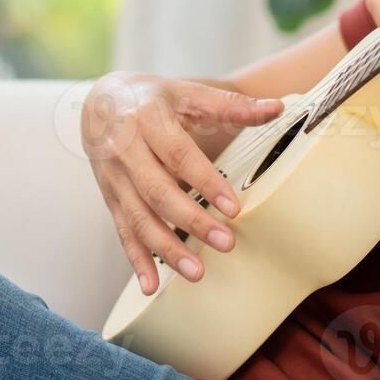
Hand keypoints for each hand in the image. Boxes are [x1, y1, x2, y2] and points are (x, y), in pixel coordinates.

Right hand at [80, 73, 282, 294]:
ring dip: (166, 249)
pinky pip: (122, 232)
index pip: (179, 154)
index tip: (234, 207)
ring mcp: (114, 178)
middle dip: (191, 221)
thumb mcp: (188, 93)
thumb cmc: (152, 98)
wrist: (102, 102)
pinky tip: (151, 287)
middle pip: (158, 191)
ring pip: (139, 218)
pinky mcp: (110, 198)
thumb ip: (231, 105)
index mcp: (147, 119)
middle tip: (226, 243)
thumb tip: (276, 108)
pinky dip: (136, 261)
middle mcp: (125, 150)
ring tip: (196, 272)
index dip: (206, 181)